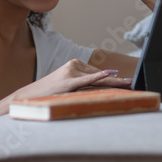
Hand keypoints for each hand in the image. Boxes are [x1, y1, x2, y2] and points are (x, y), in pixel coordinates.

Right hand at [12, 59, 130, 100]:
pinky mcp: (68, 81)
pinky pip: (86, 79)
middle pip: (100, 76)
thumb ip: (83, 84)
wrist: (30, 96)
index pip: (98, 74)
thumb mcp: (68, 86)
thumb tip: (103, 83)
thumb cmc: (50, 93)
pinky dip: (98, 76)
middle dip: (117, 81)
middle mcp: (74, 65)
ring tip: (128, 84)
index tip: (126, 81)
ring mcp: (71, 72)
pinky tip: (109, 74)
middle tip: (132, 82)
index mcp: (75, 65)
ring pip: (97, 79)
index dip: (113, 79)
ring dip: (113, 82)